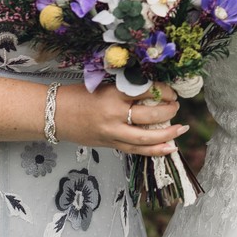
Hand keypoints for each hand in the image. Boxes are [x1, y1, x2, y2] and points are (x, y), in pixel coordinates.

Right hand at [58, 81, 186, 155]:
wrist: (54, 114)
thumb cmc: (78, 96)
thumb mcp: (103, 86)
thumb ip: (126, 90)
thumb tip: (154, 91)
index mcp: (113, 94)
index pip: (146, 91)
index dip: (164, 90)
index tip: (171, 91)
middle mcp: (114, 114)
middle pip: (150, 115)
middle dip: (168, 111)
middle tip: (176, 106)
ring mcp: (112, 132)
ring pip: (146, 137)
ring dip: (167, 134)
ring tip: (181, 129)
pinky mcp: (109, 144)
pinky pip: (136, 150)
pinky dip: (155, 150)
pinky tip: (170, 147)